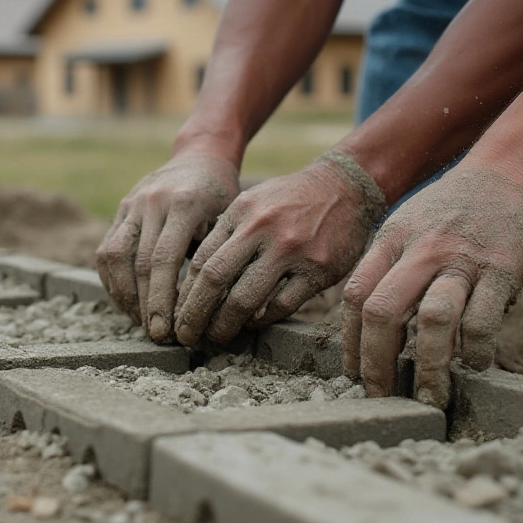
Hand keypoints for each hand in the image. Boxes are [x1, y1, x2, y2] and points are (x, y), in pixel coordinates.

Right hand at [96, 154, 239, 340]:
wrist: (201, 156)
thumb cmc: (224, 196)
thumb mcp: (230, 218)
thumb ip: (220, 255)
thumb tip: (221, 310)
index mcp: (184, 203)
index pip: (164, 260)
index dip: (163, 300)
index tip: (170, 330)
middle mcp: (152, 201)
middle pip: (140, 263)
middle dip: (147, 305)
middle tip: (157, 335)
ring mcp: (132, 204)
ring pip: (115, 257)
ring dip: (125, 295)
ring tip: (141, 321)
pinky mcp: (120, 210)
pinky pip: (108, 250)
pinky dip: (113, 280)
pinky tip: (128, 303)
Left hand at [174, 151, 384, 345]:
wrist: (344, 187)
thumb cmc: (289, 200)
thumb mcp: (252, 202)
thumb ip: (226, 233)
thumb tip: (194, 278)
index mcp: (240, 212)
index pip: (200, 259)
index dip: (184, 293)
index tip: (178, 313)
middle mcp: (262, 228)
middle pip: (214, 279)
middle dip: (194, 313)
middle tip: (186, 335)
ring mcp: (290, 249)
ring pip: (245, 297)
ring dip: (225, 323)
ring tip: (216, 335)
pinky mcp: (317, 268)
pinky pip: (281, 304)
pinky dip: (262, 319)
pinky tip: (253, 324)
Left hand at [341, 165, 522, 407]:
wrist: (510, 170)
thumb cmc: (453, 207)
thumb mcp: (406, 225)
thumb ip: (386, 266)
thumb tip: (366, 325)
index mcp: (392, 240)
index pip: (356, 295)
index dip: (350, 340)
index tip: (353, 372)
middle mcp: (422, 249)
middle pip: (384, 311)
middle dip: (377, 362)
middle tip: (381, 395)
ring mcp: (462, 259)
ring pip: (434, 320)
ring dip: (428, 366)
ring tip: (429, 396)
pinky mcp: (502, 269)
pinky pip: (483, 319)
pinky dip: (476, 350)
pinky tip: (475, 363)